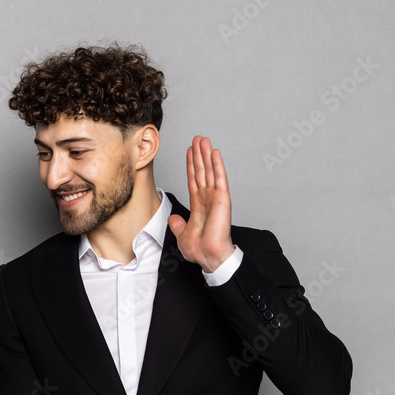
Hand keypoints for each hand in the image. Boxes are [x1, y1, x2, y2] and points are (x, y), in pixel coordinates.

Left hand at [168, 136, 234, 272]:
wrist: (209, 256)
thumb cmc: (199, 250)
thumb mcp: (182, 235)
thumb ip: (177, 225)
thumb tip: (172, 218)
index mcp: (198, 205)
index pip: (193, 180)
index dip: (191, 165)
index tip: (189, 151)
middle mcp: (207, 198)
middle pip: (201, 171)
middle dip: (198, 154)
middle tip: (197, 138)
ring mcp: (215, 197)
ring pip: (210, 171)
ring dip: (206, 154)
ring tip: (203, 140)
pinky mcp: (222, 199)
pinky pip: (219, 178)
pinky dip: (217, 165)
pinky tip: (215, 152)